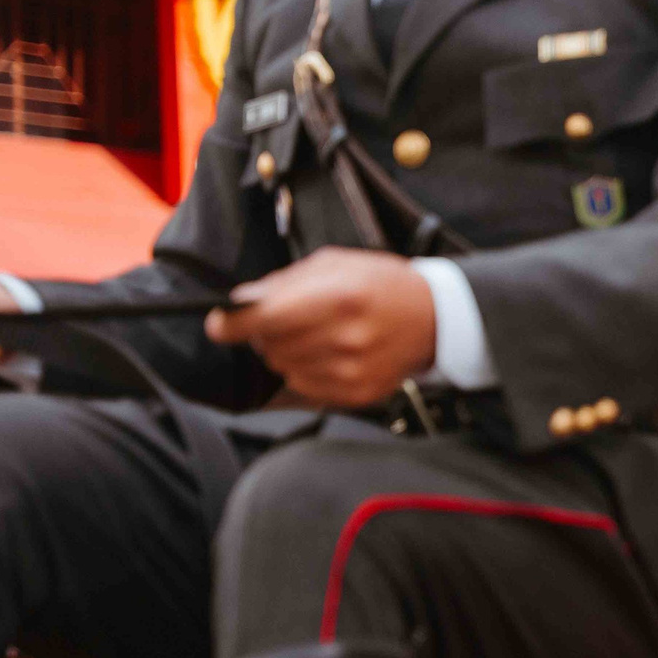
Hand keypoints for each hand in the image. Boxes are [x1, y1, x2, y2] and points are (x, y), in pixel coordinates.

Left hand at [206, 248, 436, 406]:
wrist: (437, 319)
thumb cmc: (382, 284)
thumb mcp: (336, 264)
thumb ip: (285, 283)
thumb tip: (239, 303)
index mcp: (339, 297)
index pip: (264, 319)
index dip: (231, 324)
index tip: (220, 324)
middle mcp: (346, 338)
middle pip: (268, 346)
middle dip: (266, 332)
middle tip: (291, 319)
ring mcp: (353, 370)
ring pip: (282, 368)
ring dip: (287, 352)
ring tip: (317, 335)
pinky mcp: (358, 393)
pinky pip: (304, 386)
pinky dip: (306, 371)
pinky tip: (329, 354)